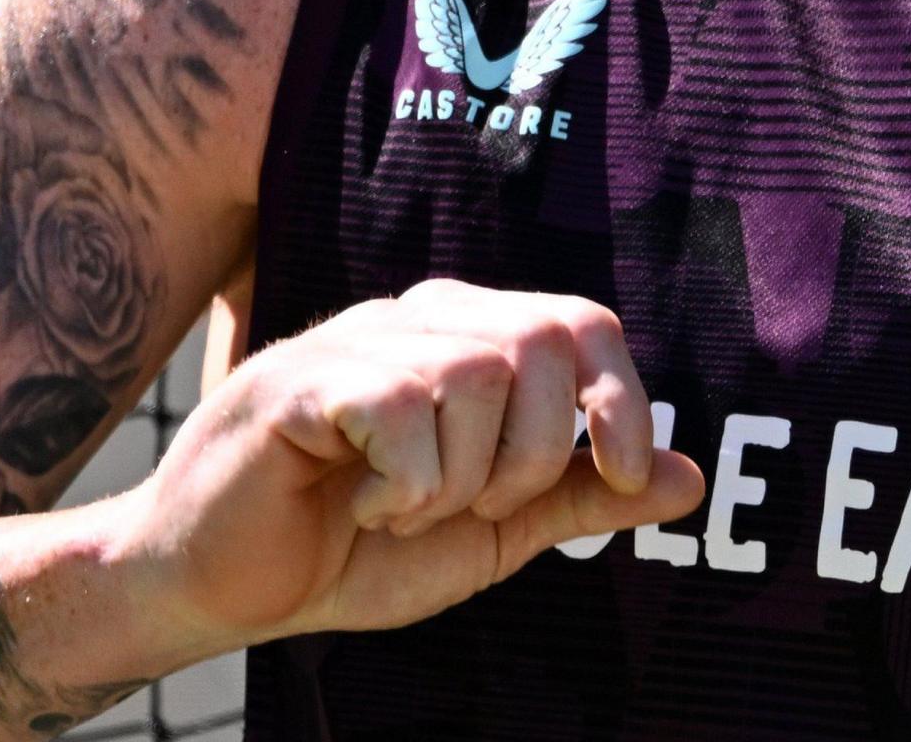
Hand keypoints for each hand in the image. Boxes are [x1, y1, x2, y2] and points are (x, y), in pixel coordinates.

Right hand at [110, 279, 705, 657]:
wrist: (221, 590)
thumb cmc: (350, 552)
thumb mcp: (490, 534)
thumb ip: (580, 498)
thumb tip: (690, 475)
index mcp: (465, 339)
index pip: (582, 322)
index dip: (622, 399)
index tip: (617, 478)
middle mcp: (414, 320)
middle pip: (540, 340)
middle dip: (536, 452)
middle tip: (478, 508)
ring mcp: (352, 343)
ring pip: (473, 374)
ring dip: (462, 478)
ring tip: (409, 510)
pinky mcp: (297, 384)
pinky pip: (398, 406)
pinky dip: (404, 482)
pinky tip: (365, 507)